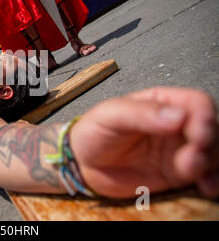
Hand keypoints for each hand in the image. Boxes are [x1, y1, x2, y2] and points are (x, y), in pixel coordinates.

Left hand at [70, 87, 217, 198]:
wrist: (82, 164)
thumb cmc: (93, 131)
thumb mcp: (110, 115)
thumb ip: (141, 114)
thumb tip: (179, 116)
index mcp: (162, 102)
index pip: (196, 103)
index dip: (204, 117)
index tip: (198, 135)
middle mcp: (176, 124)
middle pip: (211, 128)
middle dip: (208, 144)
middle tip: (192, 159)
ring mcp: (178, 149)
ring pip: (212, 152)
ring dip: (211, 163)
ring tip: (193, 173)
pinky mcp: (176, 173)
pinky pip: (203, 175)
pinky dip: (212, 180)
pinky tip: (207, 187)